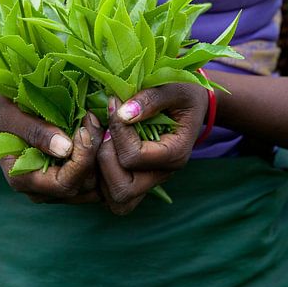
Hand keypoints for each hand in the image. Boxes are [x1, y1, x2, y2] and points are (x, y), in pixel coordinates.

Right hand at [0, 94, 102, 203]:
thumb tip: (65, 148)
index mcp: (22, 180)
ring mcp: (54, 192)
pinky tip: (94, 136)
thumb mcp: (13, 117)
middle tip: (92, 119)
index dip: (81, 159)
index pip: (64, 183)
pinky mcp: (66, 184)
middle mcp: (40, 193)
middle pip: (83, 185)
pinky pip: (92, 181)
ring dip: (99, 156)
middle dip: (93, 153)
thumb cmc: (5, 114)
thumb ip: (36, 132)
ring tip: (93, 125)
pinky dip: (98, 160)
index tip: (83, 129)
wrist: (2, 120)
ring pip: (92, 186)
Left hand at [96, 84, 208, 214]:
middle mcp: (161, 175)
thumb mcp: (173, 87)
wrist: (190, 101)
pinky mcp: (135, 178)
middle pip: (122, 189)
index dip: (117, 132)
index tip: (113, 103)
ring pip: (115, 198)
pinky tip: (97, 146)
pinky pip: (111, 194)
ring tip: (98, 137)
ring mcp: (148, 181)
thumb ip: (151, 99)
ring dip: (98, 171)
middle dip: (104, 157)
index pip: (133, 157)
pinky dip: (99, 177)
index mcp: (175, 154)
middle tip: (102, 127)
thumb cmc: (184, 91)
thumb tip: (122, 113)